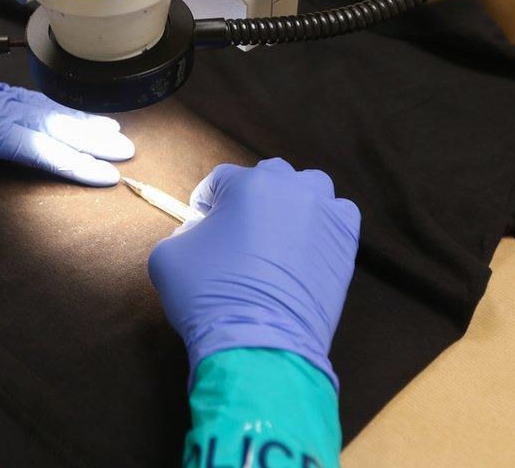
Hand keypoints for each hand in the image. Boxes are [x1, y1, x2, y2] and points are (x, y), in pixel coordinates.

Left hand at [0, 36, 133, 217]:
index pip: (37, 146)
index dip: (74, 163)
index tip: (108, 175)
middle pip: (50, 122)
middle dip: (91, 138)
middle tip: (128, 150)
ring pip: (42, 107)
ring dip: (78, 120)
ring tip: (111, 129)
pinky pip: (26, 98)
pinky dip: (53, 106)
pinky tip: (61, 112)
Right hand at [148, 158, 359, 387]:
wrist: (259, 339)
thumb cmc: (208, 294)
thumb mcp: (168, 257)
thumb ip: (181, 234)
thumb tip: (197, 234)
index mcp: (245, 184)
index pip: (221, 179)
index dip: (207, 199)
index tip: (201, 218)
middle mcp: (288, 188)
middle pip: (269, 175)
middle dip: (251, 194)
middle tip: (239, 225)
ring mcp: (322, 213)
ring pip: (311, 186)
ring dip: (294, 199)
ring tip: (280, 228)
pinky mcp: (345, 241)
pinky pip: (340, 215)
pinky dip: (326, 223)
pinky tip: (309, 244)